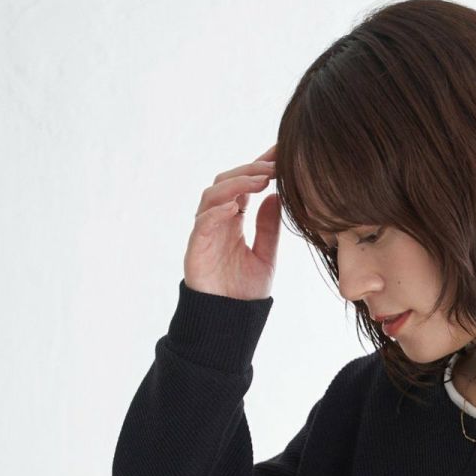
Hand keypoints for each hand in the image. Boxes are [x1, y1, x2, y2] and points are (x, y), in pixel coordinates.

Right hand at [183, 143, 281, 300]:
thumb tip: (277, 197)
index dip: (260, 167)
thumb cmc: (244, 292)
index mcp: (234, 220)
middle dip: (250, 170)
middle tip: (273, 164)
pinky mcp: (196, 247)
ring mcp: (205, 231)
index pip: (245, 185)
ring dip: (237, 184)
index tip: (280, 153)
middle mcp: (218, 220)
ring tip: (260, 180)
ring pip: (213, 195)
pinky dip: (217, 211)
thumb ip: (268, 228)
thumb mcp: (265, 256)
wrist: (228, 321)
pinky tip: (235, 207)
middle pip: (228, 182)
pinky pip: (203, 222)